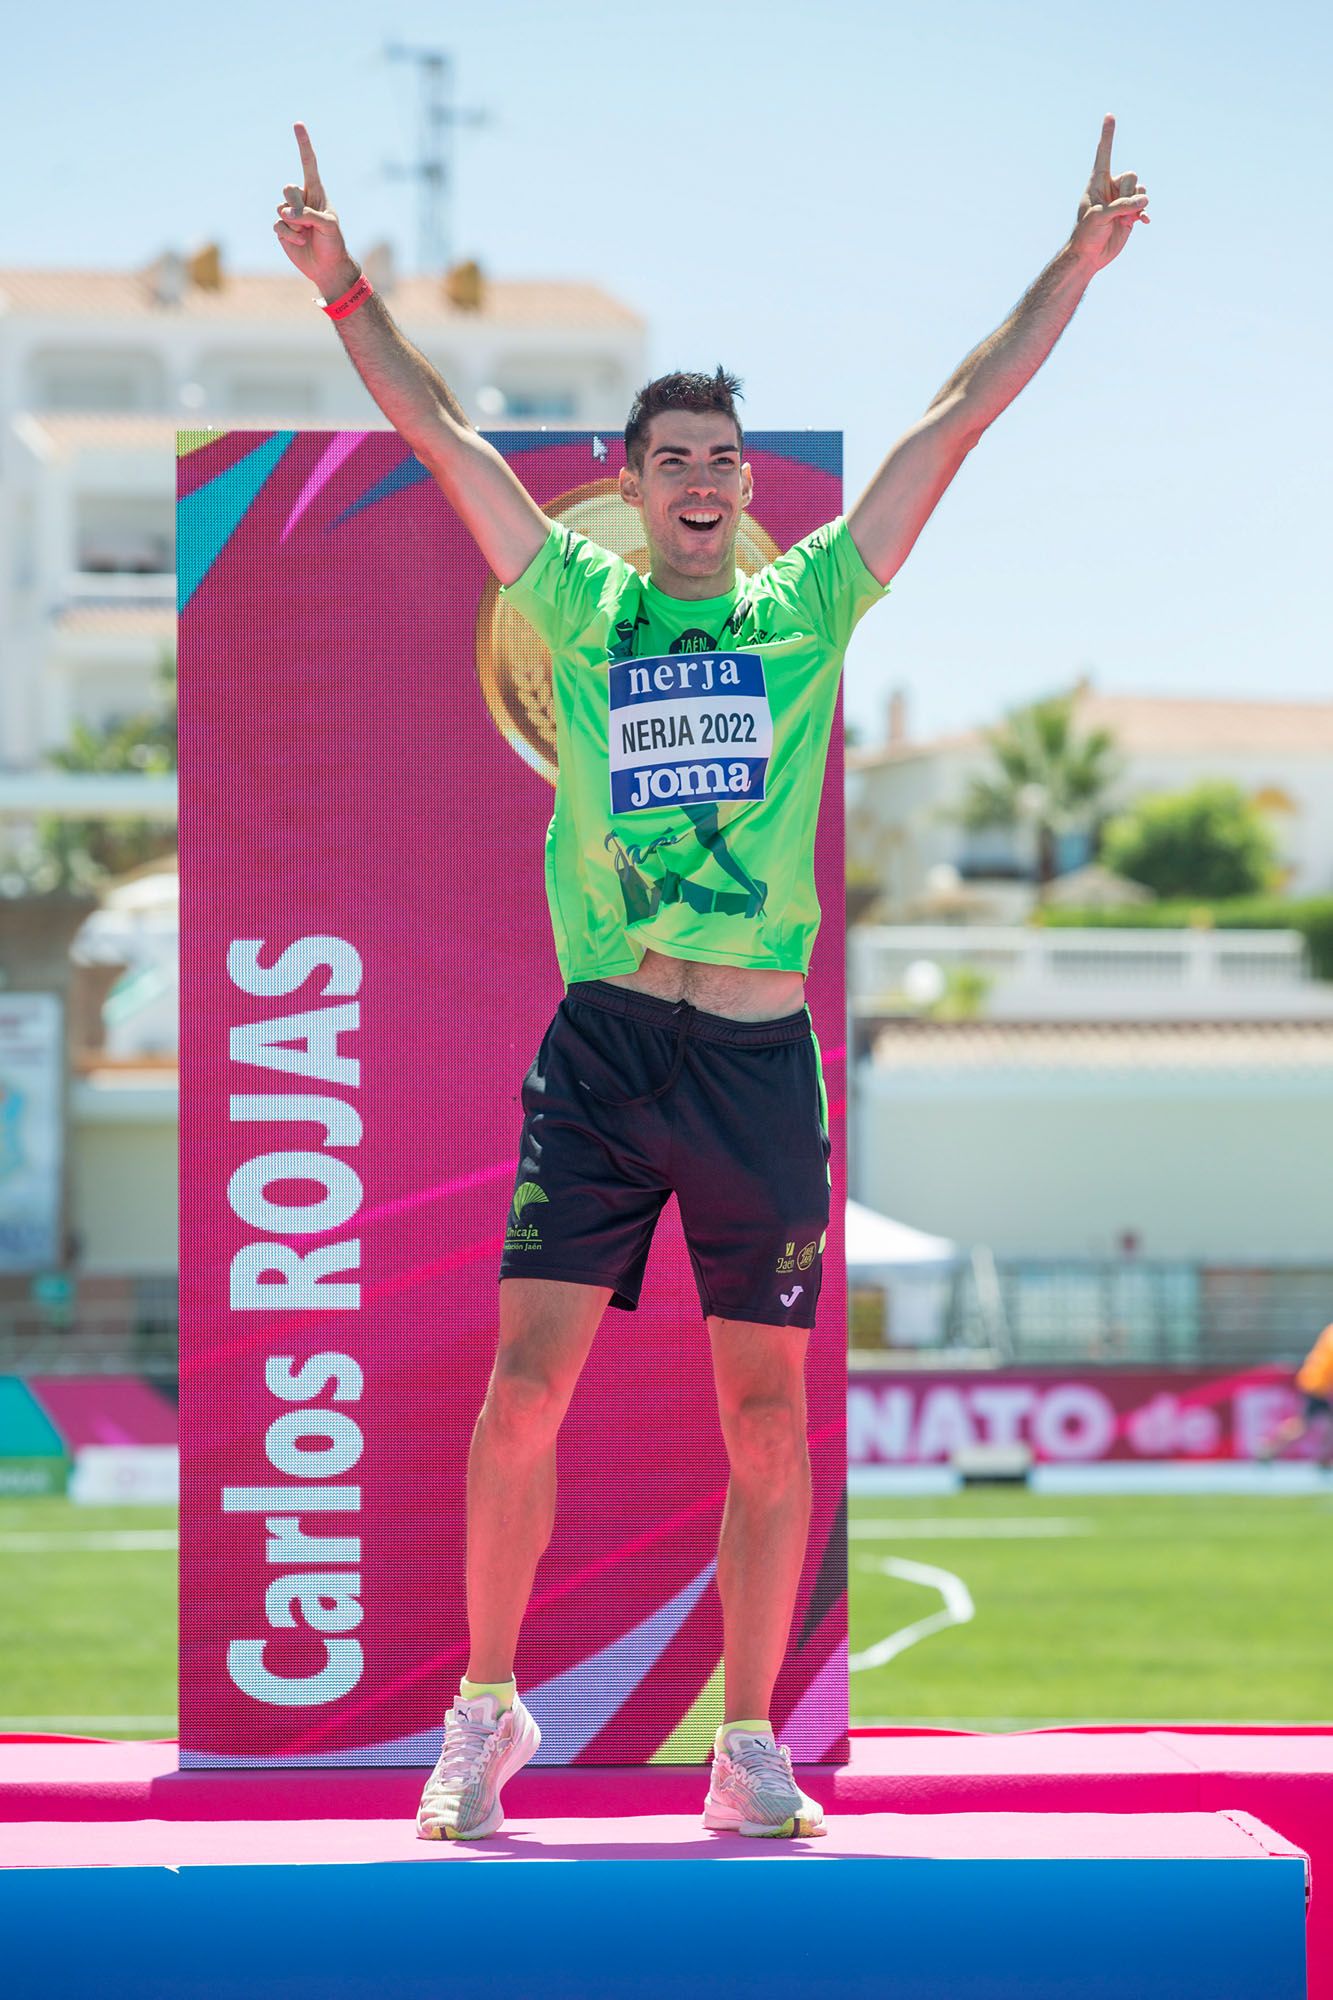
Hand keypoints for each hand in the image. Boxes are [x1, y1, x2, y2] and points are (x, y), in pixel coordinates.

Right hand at [273, 123, 359, 296]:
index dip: (303, 144)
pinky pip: (277, 224)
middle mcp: (302, 199)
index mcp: (316, 192)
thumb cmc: (334, 244)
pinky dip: (289, 235)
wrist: (327, 267)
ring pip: (280, 207)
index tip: (298, 124)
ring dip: (294, 224)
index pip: (308, 163)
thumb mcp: (329, 226)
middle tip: (310, 222)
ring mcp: (290, 213)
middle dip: (297, 206)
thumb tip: (287, 212)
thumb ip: (310, 214)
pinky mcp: (282, 228)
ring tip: (307, 234)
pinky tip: (300, 241)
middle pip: (288, 188)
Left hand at [1071, 115, 1149, 271]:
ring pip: (1141, 190)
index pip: (1103, 154)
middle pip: (1132, 176)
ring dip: (1136, 205)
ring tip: (1123, 220)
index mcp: (1097, 181)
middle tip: (1118, 211)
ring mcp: (1122, 199)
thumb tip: (1144, 199)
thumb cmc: (1087, 233)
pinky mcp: (1131, 213)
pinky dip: (1144, 212)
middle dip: (1129, 194)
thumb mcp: (1100, 217)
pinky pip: (1145, 204)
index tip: (1109, 115)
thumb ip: (1121, 205)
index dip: (1107, 135)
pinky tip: (1142, 222)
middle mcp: (1111, 187)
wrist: (1090, 255)